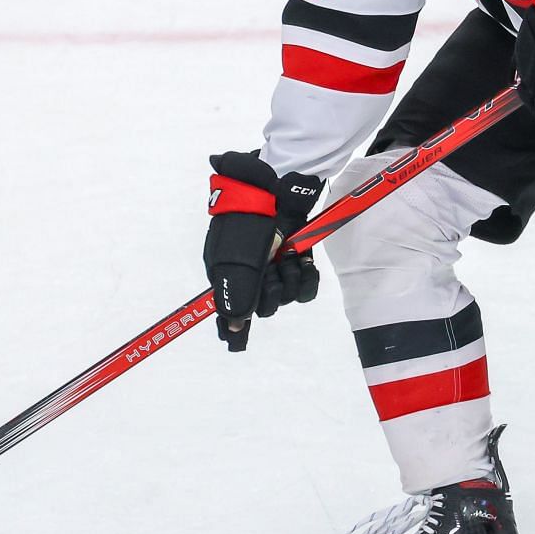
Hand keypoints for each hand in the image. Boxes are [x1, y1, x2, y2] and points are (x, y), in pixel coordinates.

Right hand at [203, 151, 324, 350]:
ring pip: (286, 296)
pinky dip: (307, 276)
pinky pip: (305, 287)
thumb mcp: (238, 259)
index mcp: (227, 272)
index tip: (236, 343)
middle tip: (272, 270)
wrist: (275, 190)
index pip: (228, 309)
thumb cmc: (249, 221)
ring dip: (290, 278)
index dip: (233, 326)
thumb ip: (237, 293)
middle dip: (272, 291)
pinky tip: (302, 261)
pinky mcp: (295, 260)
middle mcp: (250, 273)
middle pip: (262, 307)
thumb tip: (234, 324)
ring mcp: (274, 267)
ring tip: (288, 256)